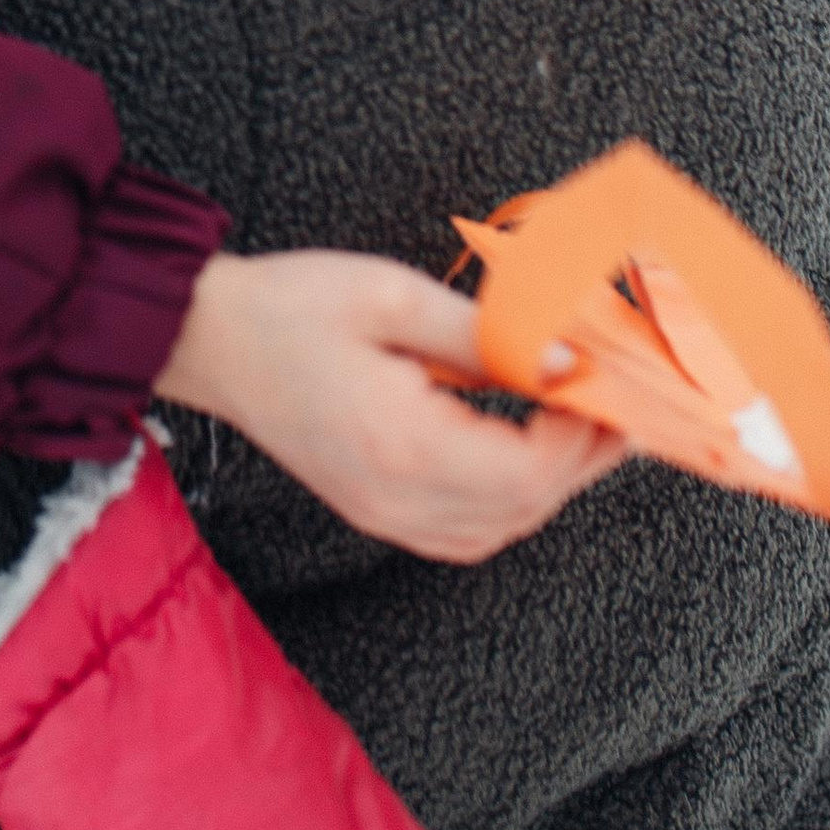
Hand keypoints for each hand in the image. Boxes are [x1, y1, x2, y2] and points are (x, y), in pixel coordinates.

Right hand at [155, 249, 622, 562]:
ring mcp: (384, 515)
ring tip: (582, 427)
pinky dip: (511, 504)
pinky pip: (467, 534)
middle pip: (524, 507)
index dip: (580, 434)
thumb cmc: (290, 309)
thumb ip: (486, 335)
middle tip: (617, 405)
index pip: (527, 471)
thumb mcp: (394, 296)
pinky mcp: (376, 512)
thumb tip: (563, 363)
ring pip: (501, 529)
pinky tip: (525, 460)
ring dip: (551, 484)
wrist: (211, 341)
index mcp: (401, 443)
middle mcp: (396, 497)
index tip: (605, 385)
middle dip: (582, 459)